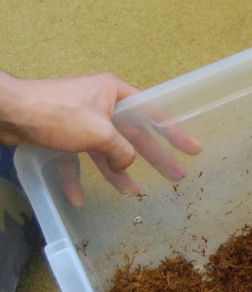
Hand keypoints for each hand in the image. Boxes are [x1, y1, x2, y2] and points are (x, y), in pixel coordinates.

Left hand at [0, 72, 201, 204]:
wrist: (7, 111)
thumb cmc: (55, 113)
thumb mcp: (98, 132)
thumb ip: (121, 151)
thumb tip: (126, 165)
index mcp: (115, 93)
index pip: (154, 113)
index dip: (175, 133)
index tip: (193, 149)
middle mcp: (102, 104)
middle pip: (134, 135)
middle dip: (153, 158)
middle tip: (177, 175)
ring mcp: (82, 120)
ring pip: (107, 150)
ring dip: (118, 173)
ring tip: (134, 194)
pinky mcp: (63, 135)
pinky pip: (77, 159)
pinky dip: (78, 178)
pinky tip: (78, 198)